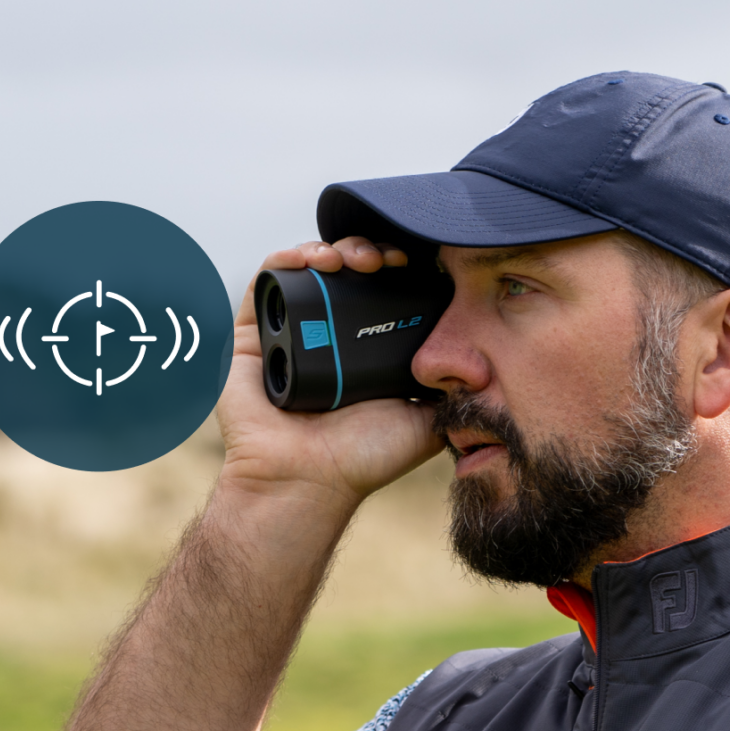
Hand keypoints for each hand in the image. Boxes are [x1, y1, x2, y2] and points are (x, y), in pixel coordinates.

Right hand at [217, 236, 444, 511]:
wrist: (307, 482)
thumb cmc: (362, 458)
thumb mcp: (425, 420)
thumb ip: (451, 392)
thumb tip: (480, 360)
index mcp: (361, 350)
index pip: (379, 291)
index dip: (396, 268)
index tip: (412, 263)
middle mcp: (324, 337)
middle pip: (344, 273)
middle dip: (367, 251)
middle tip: (384, 259)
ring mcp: (287, 333)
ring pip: (306, 269)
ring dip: (332, 248)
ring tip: (353, 259)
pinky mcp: (250, 335)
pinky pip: (264, 282)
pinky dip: (286, 259)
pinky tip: (314, 259)